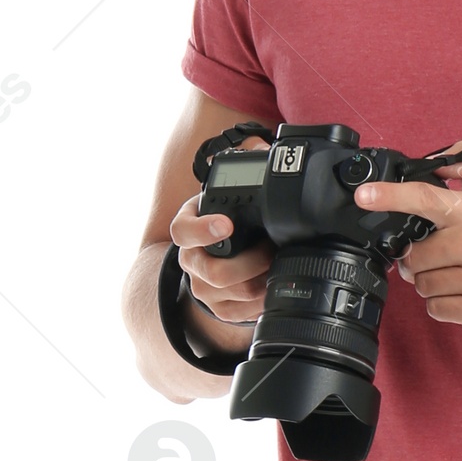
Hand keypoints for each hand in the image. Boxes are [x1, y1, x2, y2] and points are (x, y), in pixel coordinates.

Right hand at [171, 144, 272, 343]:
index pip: (184, 230)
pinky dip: (259, 302)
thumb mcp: (230, 192)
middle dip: (248, 263)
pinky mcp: (217, 308)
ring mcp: (201, 287)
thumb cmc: (228, 218)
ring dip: (258, 281)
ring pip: (228, 294)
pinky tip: (272, 287)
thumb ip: (244, 166)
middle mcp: (190, 259)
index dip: (204, 229)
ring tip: (277, 266)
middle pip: (212, 271)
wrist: (222, 254)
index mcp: (188, 226)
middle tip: (271, 250)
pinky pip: (237, 313)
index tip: (227, 225)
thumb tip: (259, 147)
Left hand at [354, 154, 461, 340]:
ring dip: (433, 283)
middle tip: (444, 258)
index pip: (426, 198)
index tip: (364, 195)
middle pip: (415, 255)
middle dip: (421, 260)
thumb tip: (438, 158)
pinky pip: (435, 309)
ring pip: (423, 285)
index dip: (391, 196)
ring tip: (460, 277)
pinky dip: (444, 305)